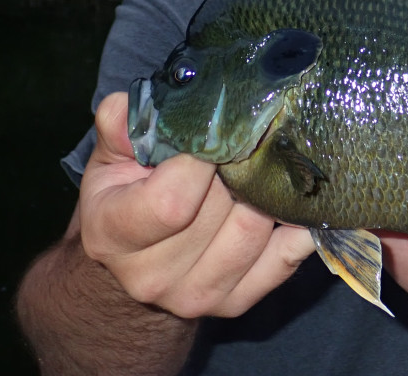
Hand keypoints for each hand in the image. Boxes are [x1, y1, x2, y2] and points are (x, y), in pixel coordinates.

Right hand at [79, 92, 316, 317]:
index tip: (214, 133)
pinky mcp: (236, 303)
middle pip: (220, 210)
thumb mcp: (111, 156)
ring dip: (266, 192)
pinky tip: (292, 199)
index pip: (172, 201)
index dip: (202, 161)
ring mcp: (196, 296)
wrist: (134, 263)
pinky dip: (295, 225)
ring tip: (260, 167)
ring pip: (255, 229)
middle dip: (238, 168)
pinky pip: (285, 258)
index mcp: (112, 235)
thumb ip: (119, 125)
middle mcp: (151, 276)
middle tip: (244, 142)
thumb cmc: (126, 195)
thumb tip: (132, 105)